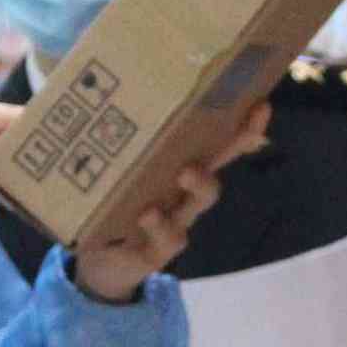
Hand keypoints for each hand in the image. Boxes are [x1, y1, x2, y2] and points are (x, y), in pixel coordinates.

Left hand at [66, 102, 272, 301]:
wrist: (95, 260)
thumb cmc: (105, 202)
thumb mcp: (105, 170)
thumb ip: (102, 139)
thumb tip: (86, 86)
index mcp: (174, 166)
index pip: (215, 142)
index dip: (240, 125)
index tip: (260, 104)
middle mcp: (183, 191)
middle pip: (217, 163)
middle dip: (233, 144)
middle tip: (237, 120)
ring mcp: (176, 220)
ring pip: (201, 200)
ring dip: (200, 184)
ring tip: (186, 171)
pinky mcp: (159, 251)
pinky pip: (169, 239)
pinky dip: (162, 227)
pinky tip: (148, 214)